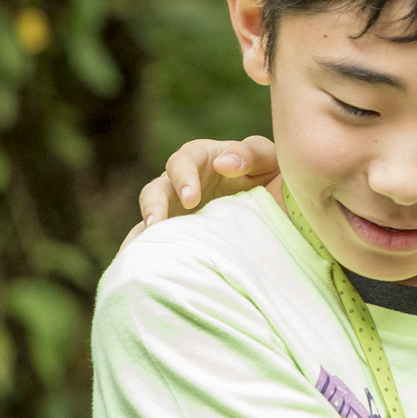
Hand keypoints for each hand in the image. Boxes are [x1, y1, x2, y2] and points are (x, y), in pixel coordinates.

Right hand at [127, 136, 279, 243]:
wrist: (278, 206)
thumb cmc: (269, 174)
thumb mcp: (268, 160)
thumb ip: (251, 154)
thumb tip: (222, 164)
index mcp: (202, 158)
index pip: (183, 161)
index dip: (183, 178)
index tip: (191, 199)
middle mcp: (181, 182)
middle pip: (156, 189)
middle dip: (156, 205)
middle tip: (160, 223)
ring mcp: (175, 208)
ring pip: (150, 217)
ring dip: (145, 229)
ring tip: (144, 244)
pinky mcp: (175, 232)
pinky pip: (152, 241)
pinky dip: (143, 249)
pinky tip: (138, 264)